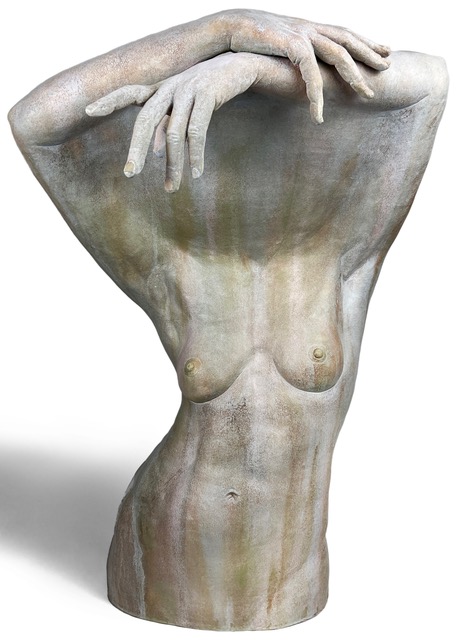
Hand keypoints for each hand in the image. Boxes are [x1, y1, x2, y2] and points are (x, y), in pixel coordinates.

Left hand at [86, 53, 261, 191]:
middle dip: (137, 149)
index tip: (87, 111)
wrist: (238, 67)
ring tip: (172, 188)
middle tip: (130, 174)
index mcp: (159, 89)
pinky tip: (196, 173)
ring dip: (173, 164)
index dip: (108, 101)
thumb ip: (166, 128)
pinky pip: (197, 130)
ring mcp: (187, 90)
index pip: (128, 93)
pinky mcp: (208, 94)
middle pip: (146, 120)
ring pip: (174, 133)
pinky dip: (196, 155)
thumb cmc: (206, 90)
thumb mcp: (183, 108)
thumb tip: (154, 154)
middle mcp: (169, 87)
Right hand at [227, 9, 389, 122]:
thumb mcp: (278, 44)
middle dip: (370, 54)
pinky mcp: (291, 45)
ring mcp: (302, 34)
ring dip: (354, 76)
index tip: (385, 50)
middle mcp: (310, 27)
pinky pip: (311, 72)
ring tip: (368, 94)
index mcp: (309, 27)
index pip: (344, 33)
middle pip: (348, 40)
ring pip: (338, 55)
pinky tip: (319, 111)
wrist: (227, 28)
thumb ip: (294, 52)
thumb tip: (301, 66)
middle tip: (388, 66)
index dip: (365, 41)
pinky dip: (317, 93)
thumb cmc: (248, 39)